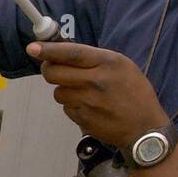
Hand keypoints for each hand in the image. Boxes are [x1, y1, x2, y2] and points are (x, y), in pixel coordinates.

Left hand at [26, 41, 169, 147]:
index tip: (32, 48)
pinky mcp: (83, 119)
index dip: (48, 50)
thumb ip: (94, 58)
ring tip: (83, 91)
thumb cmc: (134, 93)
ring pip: (57, 91)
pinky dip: (72, 105)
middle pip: (54, 73)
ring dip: (64, 89)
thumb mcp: (122, 66)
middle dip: (49, 69)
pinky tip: (89, 106)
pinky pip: (66, 107)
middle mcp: (96, 81)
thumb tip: (62, 50)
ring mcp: (88, 102)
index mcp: (108, 63)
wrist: (145, 128)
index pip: (70, 53)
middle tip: (53, 68)